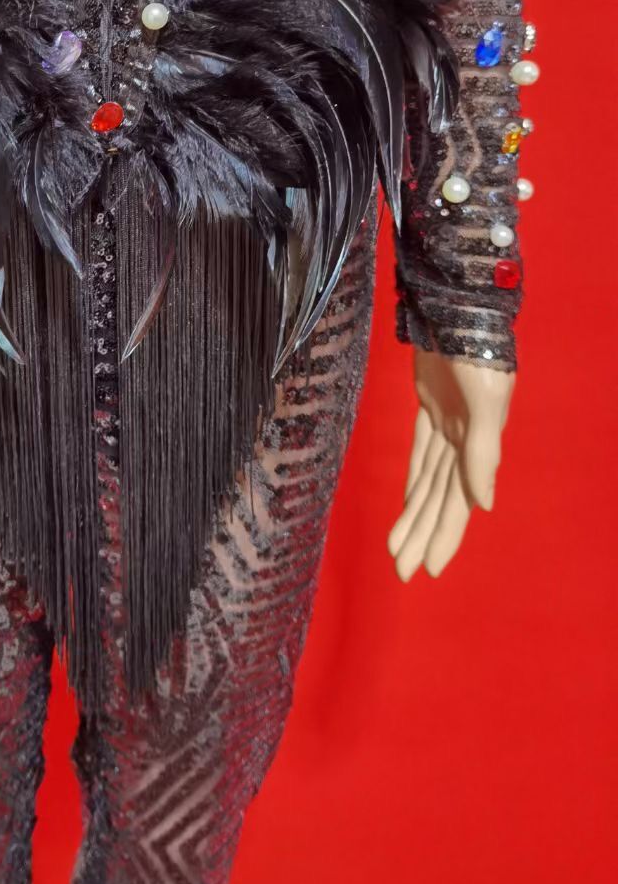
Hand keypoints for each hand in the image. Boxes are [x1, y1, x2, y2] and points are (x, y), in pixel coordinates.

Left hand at [387, 349, 513, 581]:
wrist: (457, 310)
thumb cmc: (476, 355)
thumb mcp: (485, 403)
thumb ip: (482, 453)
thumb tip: (482, 504)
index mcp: (479, 445)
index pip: (458, 501)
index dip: (445, 534)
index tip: (429, 568)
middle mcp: (465, 441)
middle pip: (440, 499)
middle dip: (424, 535)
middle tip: (404, 572)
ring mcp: (447, 425)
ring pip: (428, 481)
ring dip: (414, 515)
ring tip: (397, 549)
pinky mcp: (430, 407)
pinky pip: (420, 454)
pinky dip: (413, 480)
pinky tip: (407, 504)